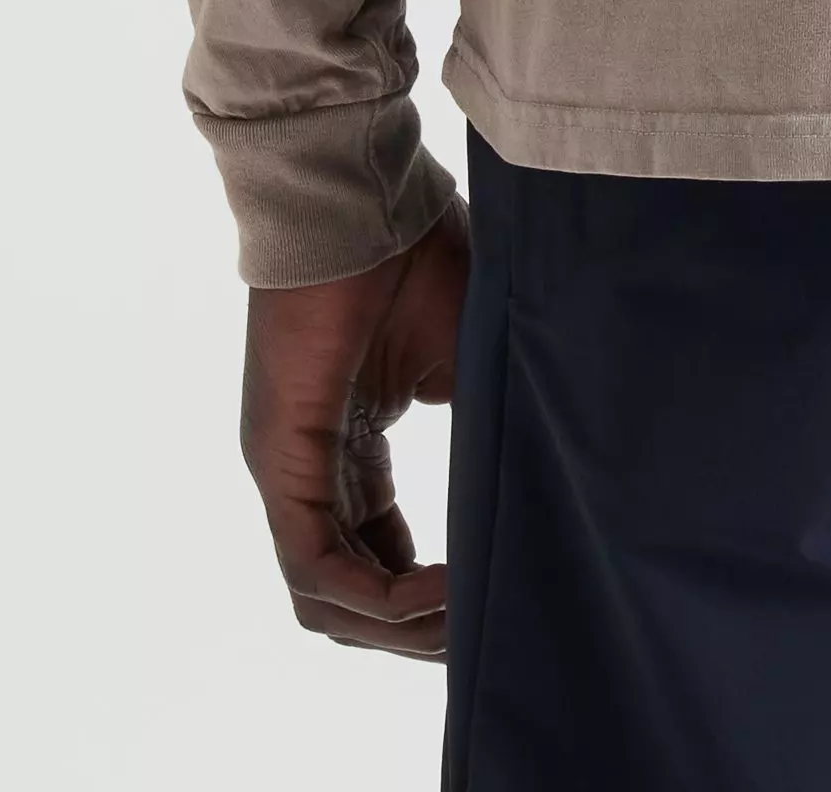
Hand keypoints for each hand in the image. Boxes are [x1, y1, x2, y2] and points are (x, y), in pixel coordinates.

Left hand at [242, 207, 472, 658]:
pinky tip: (443, 592)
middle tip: (482, 633)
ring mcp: (289, 470)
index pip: (375, 555)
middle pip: (350, 594)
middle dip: (416, 629)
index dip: (427, 595)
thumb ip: (488, 420)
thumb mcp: (467, 354)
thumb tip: (549, 470)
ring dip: (400, 625)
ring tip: (467, 619)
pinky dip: (380, 596)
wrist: (360, 197)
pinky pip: (318, 567)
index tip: (487, 602)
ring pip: (328, 598)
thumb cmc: (411, 255)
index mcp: (349, 446)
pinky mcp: (281, 461)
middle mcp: (311, 471)